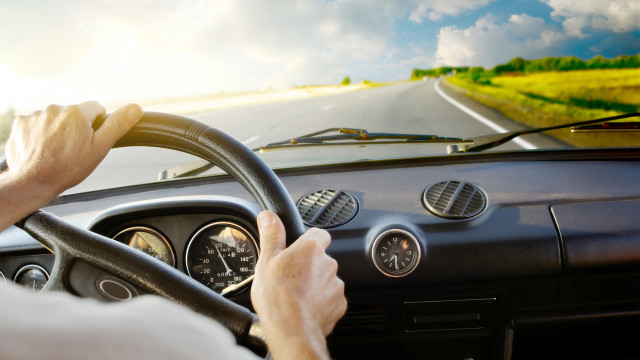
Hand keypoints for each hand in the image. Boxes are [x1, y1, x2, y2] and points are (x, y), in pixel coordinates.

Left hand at [4, 101, 141, 196]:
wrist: (32, 182)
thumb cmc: (67, 168)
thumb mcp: (100, 148)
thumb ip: (117, 125)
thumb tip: (136, 108)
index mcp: (77, 113)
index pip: (95, 108)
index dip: (97, 124)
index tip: (91, 139)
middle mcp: (56, 109)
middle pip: (73, 114)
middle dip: (75, 127)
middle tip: (73, 149)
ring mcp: (36, 116)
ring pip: (54, 119)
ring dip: (57, 131)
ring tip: (55, 151)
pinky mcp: (21, 123)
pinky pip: (36, 124)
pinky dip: (39, 134)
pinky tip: (41, 149)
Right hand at [251, 211, 346, 359]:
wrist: (292, 330)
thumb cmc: (277, 296)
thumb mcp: (267, 260)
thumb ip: (271, 235)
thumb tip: (269, 216)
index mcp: (311, 248)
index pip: (318, 234)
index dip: (308, 241)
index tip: (298, 249)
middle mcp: (328, 263)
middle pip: (321, 259)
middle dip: (309, 266)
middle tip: (290, 277)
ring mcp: (336, 285)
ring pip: (326, 279)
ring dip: (315, 285)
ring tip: (296, 296)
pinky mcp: (339, 304)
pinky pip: (331, 298)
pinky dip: (321, 302)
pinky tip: (305, 308)